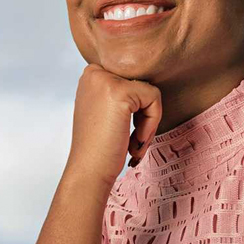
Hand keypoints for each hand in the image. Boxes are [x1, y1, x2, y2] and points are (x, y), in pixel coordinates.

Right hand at [64, 63, 162, 189]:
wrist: (88, 170)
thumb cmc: (99, 147)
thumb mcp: (102, 109)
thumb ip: (118, 92)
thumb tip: (147, 85)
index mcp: (91, 75)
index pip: (131, 80)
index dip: (135, 108)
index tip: (123, 131)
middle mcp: (95, 72)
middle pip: (141, 85)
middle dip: (143, 116)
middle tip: (132, 141)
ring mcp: (106, 80)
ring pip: (149, 92)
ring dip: (148, 123)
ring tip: (133, 144)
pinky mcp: (121, 92)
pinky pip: (154, 99)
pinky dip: (151, 124)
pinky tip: (134, 142)